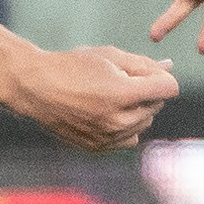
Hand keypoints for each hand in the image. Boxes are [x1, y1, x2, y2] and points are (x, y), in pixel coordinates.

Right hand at [0, 43, 180, 152]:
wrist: (34, 87)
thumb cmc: (71, 66)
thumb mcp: (109, 55)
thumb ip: (143, 64)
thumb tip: (170, 67)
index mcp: (122, 93)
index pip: (169, 88)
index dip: (160, 76)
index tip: (143, 72)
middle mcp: (118, 120)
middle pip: (157, 105)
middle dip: (145, 91)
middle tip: (118, 81)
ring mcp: (108, 137)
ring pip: (145, 123)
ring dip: (137, 110)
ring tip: (109, 97)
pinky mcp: (98, 147)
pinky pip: (129, 139)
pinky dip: (124, 127)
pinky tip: (105, 113)